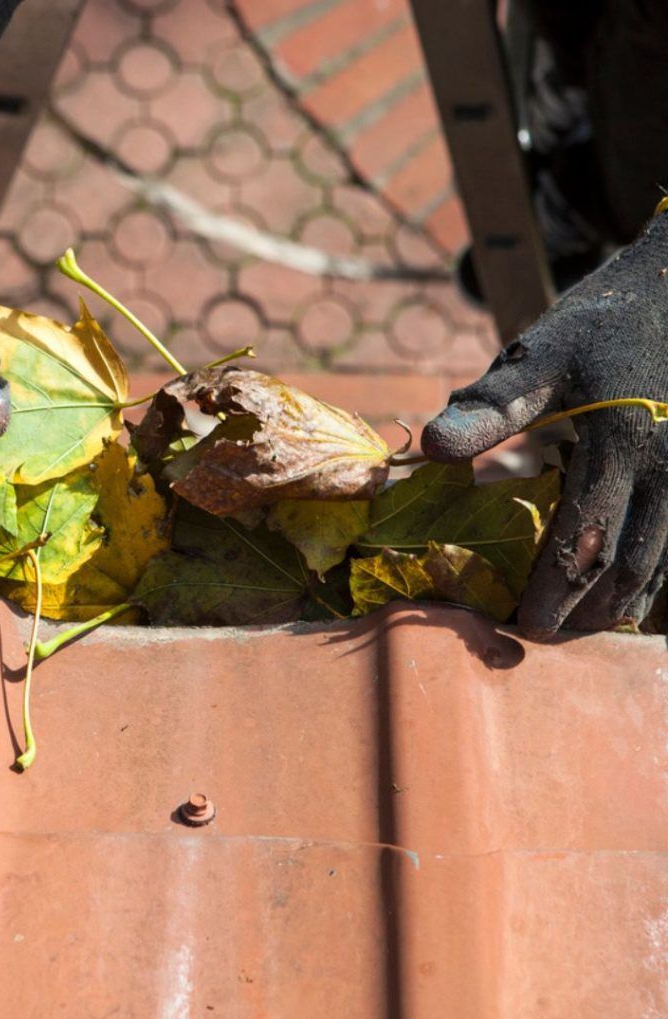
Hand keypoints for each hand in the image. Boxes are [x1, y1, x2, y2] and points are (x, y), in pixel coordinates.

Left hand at [423, 215, 667, 637]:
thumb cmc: (599, 324)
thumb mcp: (540, 354)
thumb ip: (490, 407)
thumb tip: (430, 447)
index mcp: (623, 444)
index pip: (582, 537)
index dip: (552, 588)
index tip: (520, 624)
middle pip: (625, 563)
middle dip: (584, 609)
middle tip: (544, 638)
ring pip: (662, 561)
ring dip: (621, 602)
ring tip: (583, 630)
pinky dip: (653, 575)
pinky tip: (627, 596)